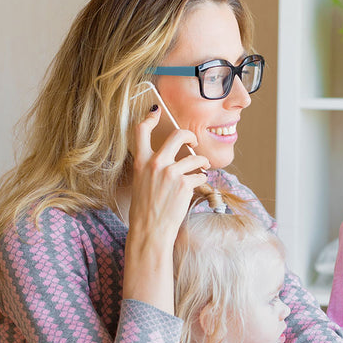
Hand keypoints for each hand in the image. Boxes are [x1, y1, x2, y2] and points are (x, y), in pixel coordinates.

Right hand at [126, 106, 210, 244]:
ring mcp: (170, 173)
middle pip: (178, 135)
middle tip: (194, 142)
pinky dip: (201, 181)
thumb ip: (152, 167)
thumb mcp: (142, 182)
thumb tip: (172, 156)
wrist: (150, 231)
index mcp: (141, 162)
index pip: (141, 131)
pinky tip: (195, 187)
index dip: (150, 117)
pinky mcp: (184, 184)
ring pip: (195, 158)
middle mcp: (155, 164)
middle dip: (190, 135)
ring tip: (200, 171)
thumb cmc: (145, 210)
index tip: (157, 111)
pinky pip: (200, 175)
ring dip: (201, 164)